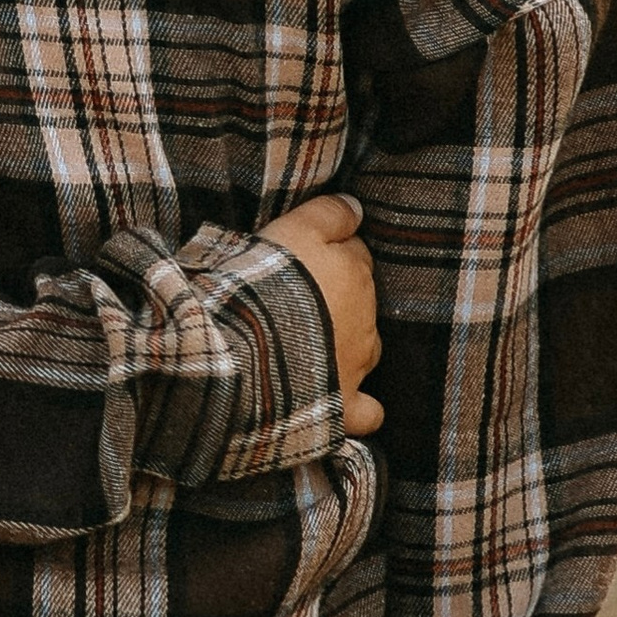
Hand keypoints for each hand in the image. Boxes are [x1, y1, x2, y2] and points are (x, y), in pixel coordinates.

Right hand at [264, 192, 381, 432]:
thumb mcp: (293, 230)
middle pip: (361, 298)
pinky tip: (344, 399)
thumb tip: (356, 205)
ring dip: (348, 343)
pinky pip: (367, 410)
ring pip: (367, 347)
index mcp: (353, 272)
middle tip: (297, 296)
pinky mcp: (344, 404)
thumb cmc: (267, 284)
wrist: (250, 351)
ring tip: (312, 343)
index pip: (354, 251)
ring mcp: (357, 363)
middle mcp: (364, 317)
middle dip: (339, 296)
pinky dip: (360, 406)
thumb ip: (329, 214)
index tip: (301, 255)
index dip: (329, 251)